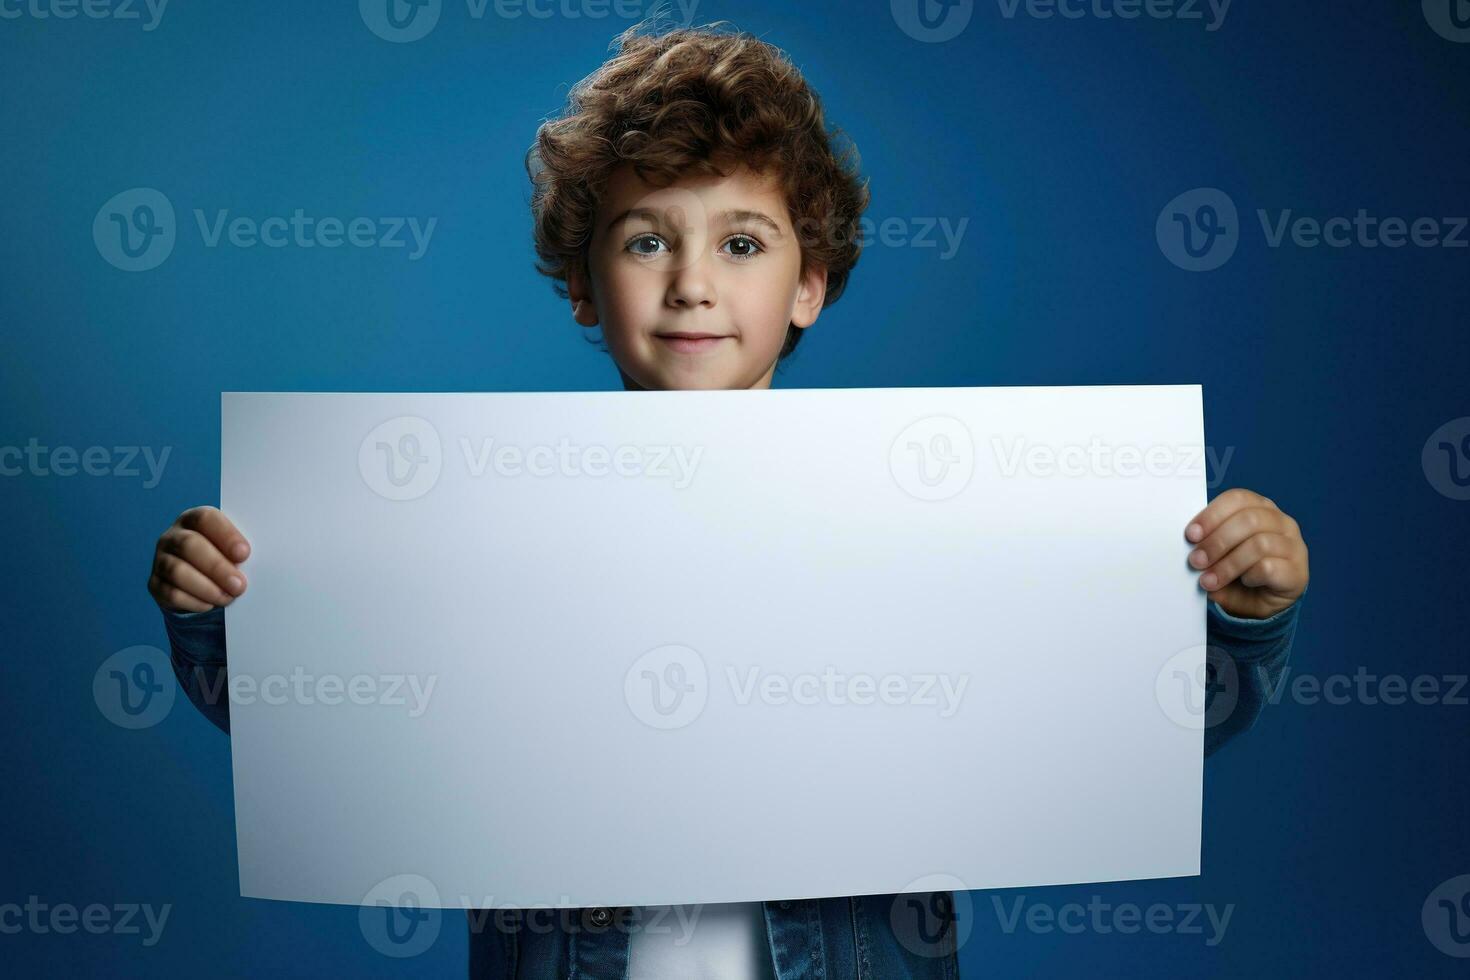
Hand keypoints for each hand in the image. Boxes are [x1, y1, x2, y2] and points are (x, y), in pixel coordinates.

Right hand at [147, 506, 251, 612]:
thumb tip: (254, 563)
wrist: (202, 585)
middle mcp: (173, 536)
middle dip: (217, 567)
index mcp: (195, 520)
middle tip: (239, 585)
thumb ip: (240, 552)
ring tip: (228, 597)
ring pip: (177, 571)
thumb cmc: (226, 560)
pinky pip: (171, 593)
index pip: (206, 519)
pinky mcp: (155, 584)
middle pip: (189, 545)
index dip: (225, 535)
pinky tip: (210, 605)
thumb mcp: (233, 551)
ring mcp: (161, 559)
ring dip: (206, 587)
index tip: (244, 554)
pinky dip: (193, 601)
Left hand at [1184, 488, 1307, 619]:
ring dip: (1227, 564)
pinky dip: (1248, 576)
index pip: (1238, 499)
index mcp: (1260, 508)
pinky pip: (1269, 567)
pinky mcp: (1297, 571)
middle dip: (1217, 541)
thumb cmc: (1240, 571)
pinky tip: (1242, 582)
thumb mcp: (1220, 555)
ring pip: (1259, 544)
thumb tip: (1189, 548)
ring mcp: (1293, 546)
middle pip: (1249, 520)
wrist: (1264, 601)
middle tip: (1196, 561)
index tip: (1191, 535)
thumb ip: (1207, 546)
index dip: (1212, 515)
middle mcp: (1281, 522)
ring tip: (1209, 580)